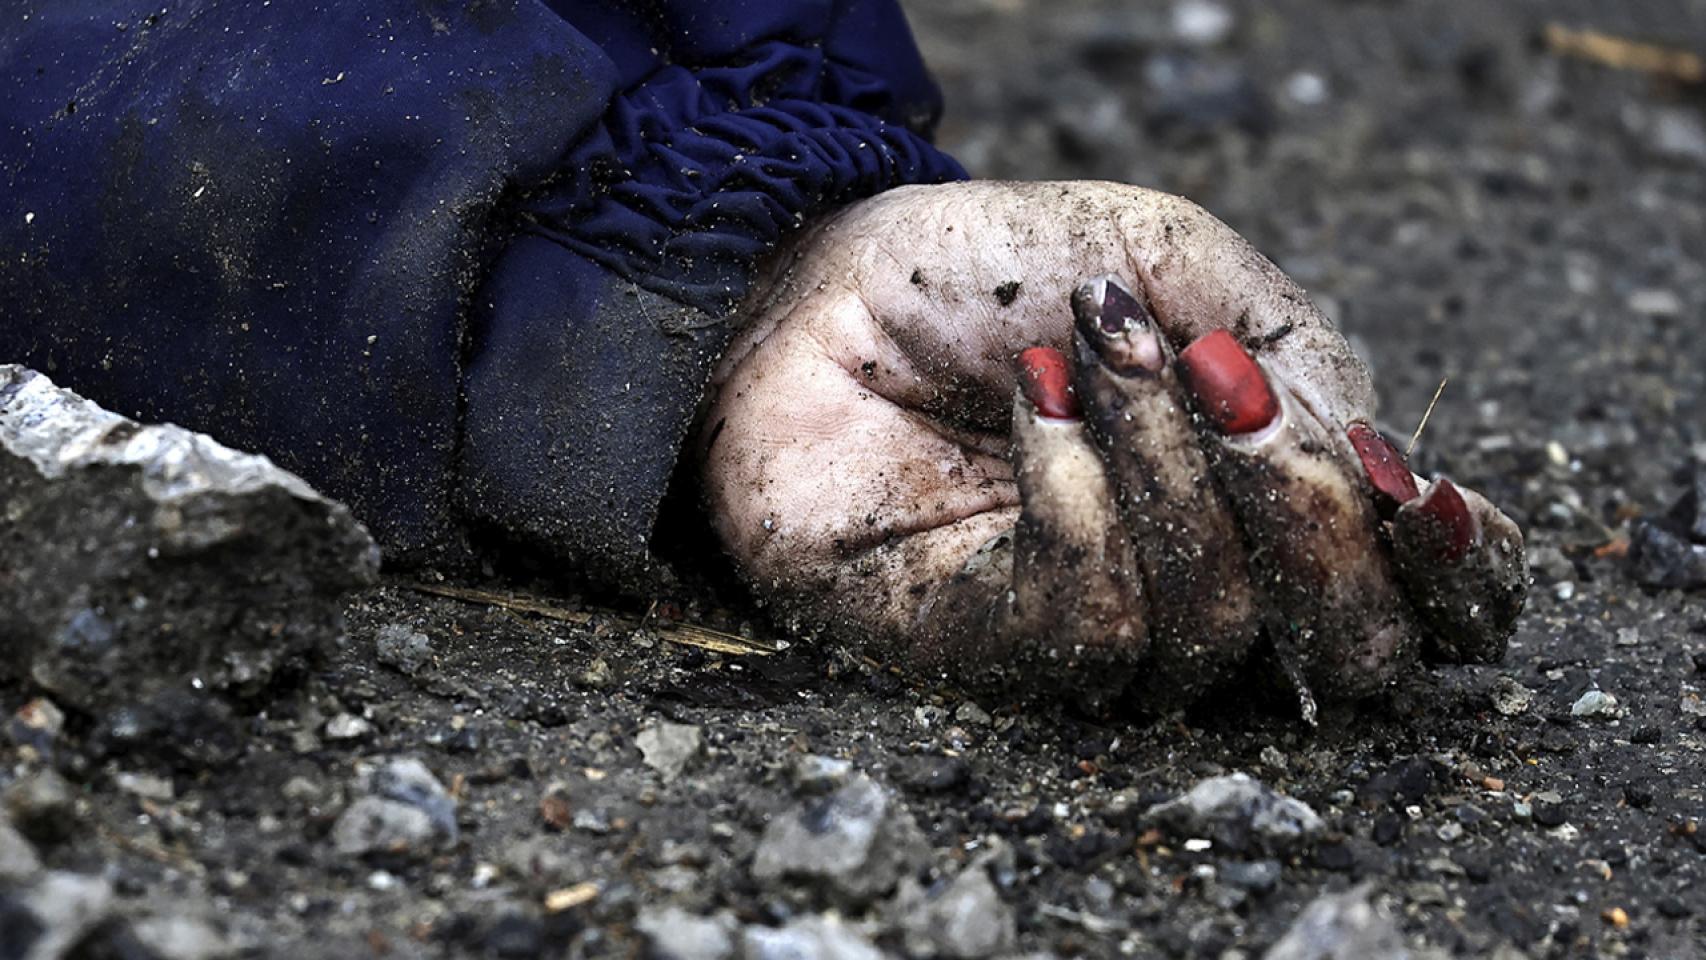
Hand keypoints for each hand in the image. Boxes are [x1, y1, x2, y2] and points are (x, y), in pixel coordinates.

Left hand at [696, 181, 1524, 710]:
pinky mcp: (987, 650)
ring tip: (1100, 350)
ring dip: (1171, 465)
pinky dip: (1077, 492)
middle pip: (1345, 653)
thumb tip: (1382, 466)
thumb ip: (1290, 347)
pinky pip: (1087, 617)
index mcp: (1269, 507)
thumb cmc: (991, 276)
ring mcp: (1094, 635)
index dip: (1457, 572)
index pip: (1418, 600)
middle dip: (1314, 521)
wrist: (813, 286)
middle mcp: (1200, 591)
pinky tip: (1032, 404)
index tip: (1425, 492)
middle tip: (1234, 391)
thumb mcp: (1167, 258)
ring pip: (1212, 626)